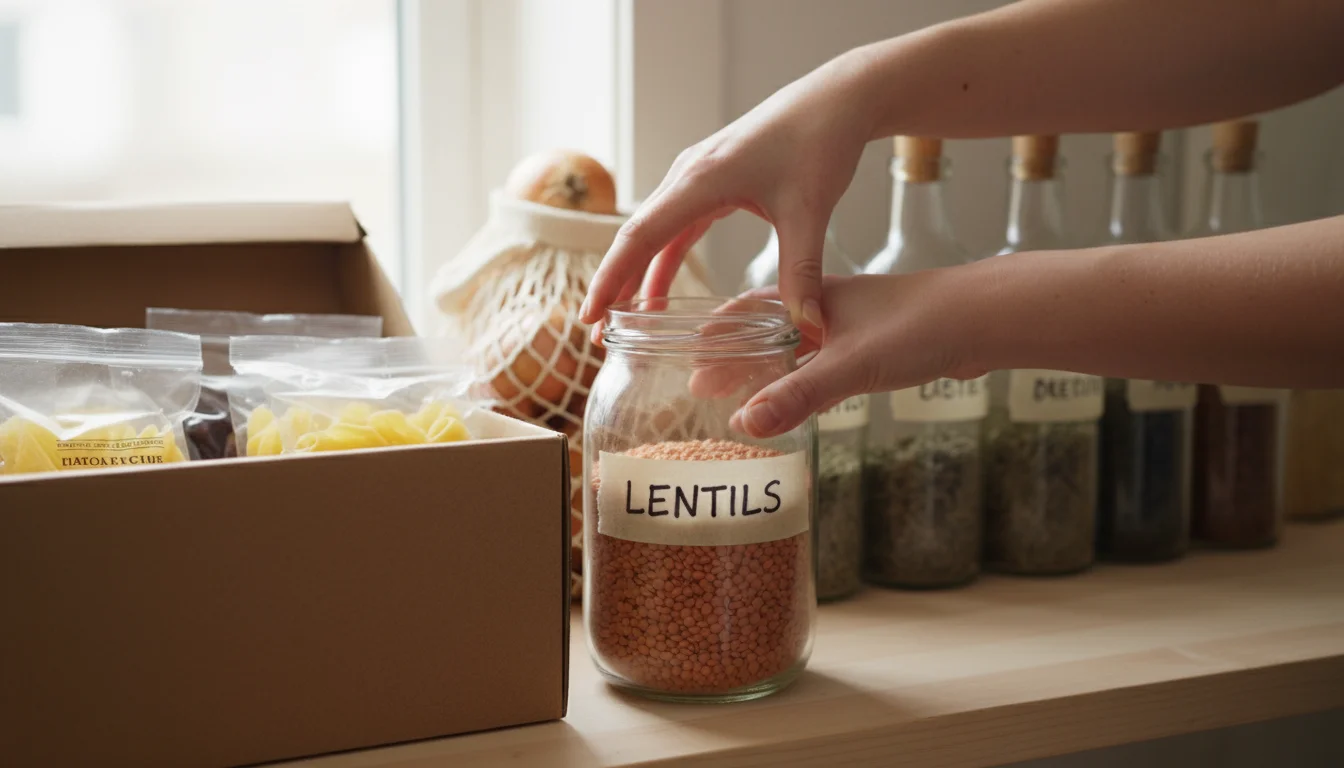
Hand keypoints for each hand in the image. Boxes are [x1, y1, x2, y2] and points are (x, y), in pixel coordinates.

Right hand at [578, 52, 878, 336]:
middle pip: (636, 237)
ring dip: (637, 275)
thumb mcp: (810, 212)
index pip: (639, 236)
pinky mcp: (712, 181)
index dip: (611, 279)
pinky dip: (664, 259)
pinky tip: (660, 293)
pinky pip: (677, 227)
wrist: (836, 100)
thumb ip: (801, 273)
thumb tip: (806, 328)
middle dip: (614, 285)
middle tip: (597, 334)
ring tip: (623, 321)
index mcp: (700, 179)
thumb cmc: (819, 141)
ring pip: (655, 233)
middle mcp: (687, 175)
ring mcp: (696, 177)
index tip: (590, 316)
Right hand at [729, 271, 987, 437]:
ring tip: (742, 396)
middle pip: (766, 331)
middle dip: (734, 358)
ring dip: (768, 371)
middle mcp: (827, 308)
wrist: (983, 317)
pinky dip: (803, 379)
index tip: (689, 359)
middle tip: (705, 388)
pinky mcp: (878, 346)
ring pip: (796, 349)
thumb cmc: (920, 325)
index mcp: (811, 299)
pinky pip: (825, 363)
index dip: (716, 335)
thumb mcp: (850, 366)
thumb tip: (745, 426)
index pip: (746, 311)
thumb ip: (798, 396)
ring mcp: (853, 327)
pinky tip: (805, 395)